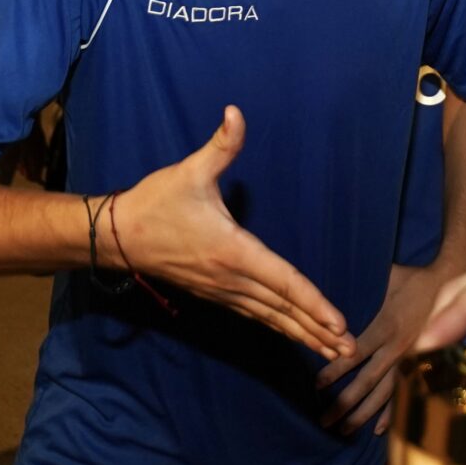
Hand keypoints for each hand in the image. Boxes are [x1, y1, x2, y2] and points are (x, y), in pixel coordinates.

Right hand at [109, 106, 354, 359]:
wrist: (116, 236)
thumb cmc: (155, 202)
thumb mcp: (190, 171)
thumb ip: (221, 145)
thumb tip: (236, 112)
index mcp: (233, 252)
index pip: (283, 281)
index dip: (313, 302)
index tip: (338, 323)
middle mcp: (231, 279)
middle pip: (283, 309)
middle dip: (317, 330)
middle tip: (350, 350)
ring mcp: (222, 291)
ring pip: (270, 318)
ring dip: (302, 335)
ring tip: (334, 352)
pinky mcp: (215, 294)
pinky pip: (255, 316)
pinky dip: (279, 327)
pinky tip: (296, 335)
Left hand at [319, 259, 457, 436]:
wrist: (452, 283)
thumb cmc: (414, 278)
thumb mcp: (387, 275)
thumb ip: (363, 282)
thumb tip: (334, 276)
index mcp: (387, 326)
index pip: (356, 353)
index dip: (335, 370)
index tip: (317, 385)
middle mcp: (399, 348)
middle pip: (367, 382)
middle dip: (344, 403)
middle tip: (324, 421)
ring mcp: (413, 361)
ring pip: (385, 395)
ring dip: (364, 415)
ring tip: (344, 430)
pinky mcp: (424, 366)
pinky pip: (406, 394)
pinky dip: (393, 414)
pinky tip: (378, 430)